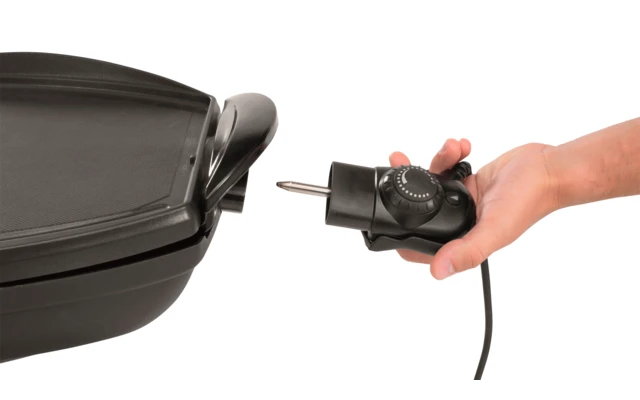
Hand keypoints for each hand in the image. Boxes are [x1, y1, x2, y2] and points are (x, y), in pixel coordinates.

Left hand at [390, 139, 558, 278]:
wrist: (548, 167)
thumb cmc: (529, 201)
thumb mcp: (495, 230)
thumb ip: (467, 251)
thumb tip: (437, 272)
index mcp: (462, 239)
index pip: (422, 246)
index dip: (401, 233)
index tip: (387, 210)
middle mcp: (460, 222)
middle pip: (420, 209)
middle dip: (409, 184)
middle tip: (401, 163)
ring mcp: (463, 201)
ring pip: (431, 183)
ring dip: (435, 162)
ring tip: (450, 151)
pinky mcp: (468, 182)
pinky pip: (447, 168)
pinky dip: (450, 155)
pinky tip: (461, 148)